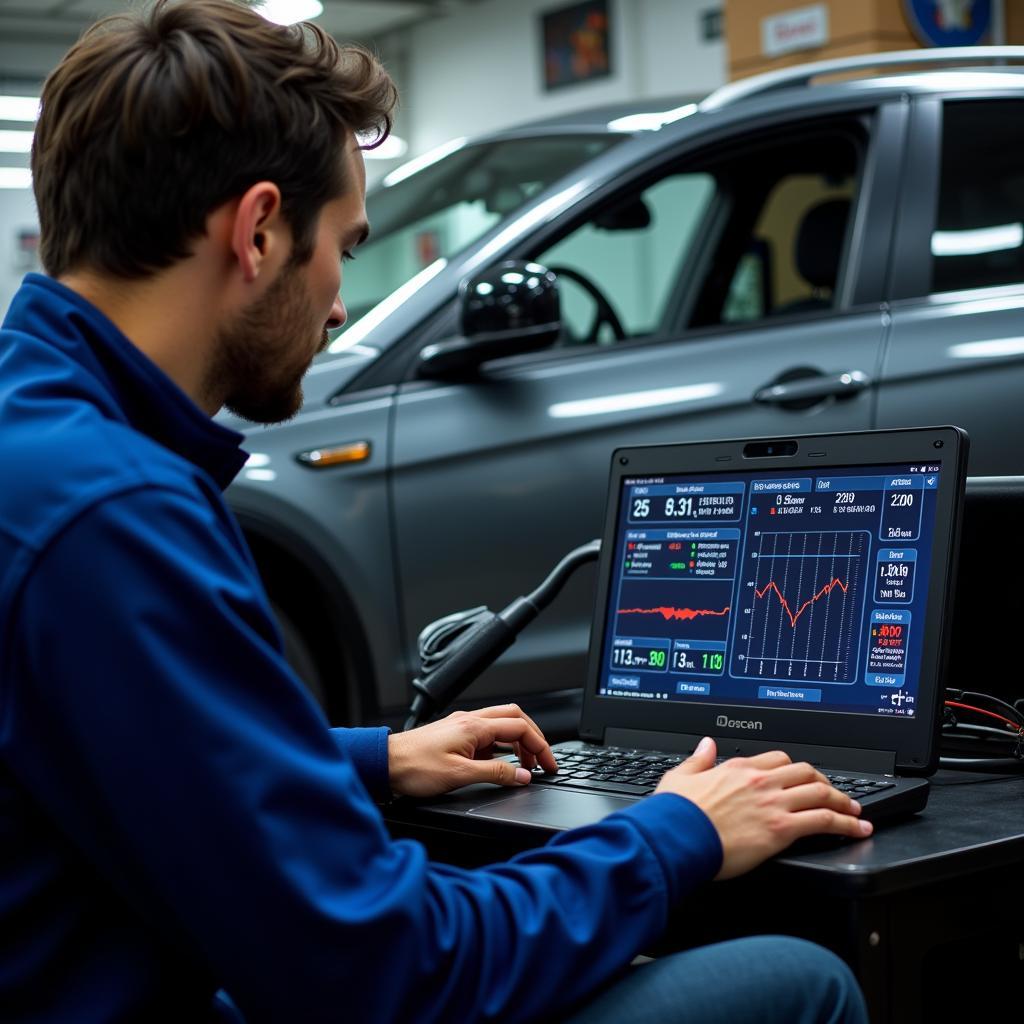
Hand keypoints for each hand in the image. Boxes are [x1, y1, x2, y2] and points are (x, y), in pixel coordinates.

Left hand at [387, 704, 558, 797]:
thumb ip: (495, 774)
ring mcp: (462, 726)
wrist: (386, 764)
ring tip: (524, 765)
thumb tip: (522, 775)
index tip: (549, 765)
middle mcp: (470, 720)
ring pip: (501, 724)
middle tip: (542, 761)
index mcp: (474, 726)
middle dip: (534, 738)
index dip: (540, 746)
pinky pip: (487, 734)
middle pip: (515, 718)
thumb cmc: (415, 767)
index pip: (520, 727)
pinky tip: (500, 763)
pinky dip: (501, 746)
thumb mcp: (460, 775)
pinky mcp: (455, 734)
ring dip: (518, 741)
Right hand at [655, 736, 872, 878]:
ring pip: (821, 792)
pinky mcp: (782, 829)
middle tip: (834, 793)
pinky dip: (846, 823)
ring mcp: (773, 803)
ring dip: (843, 801)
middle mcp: (760, 781)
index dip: (795, 769)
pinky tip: (856, 828)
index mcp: (738, 769)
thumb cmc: (676, 814)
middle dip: (825, 781)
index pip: (778, 760)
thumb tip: (706, 744)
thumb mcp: (681, 776)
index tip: (802, 778)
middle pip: (806, 771)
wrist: (677, 837)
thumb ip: (699, 759)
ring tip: (855, 811)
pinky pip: (824, 820)